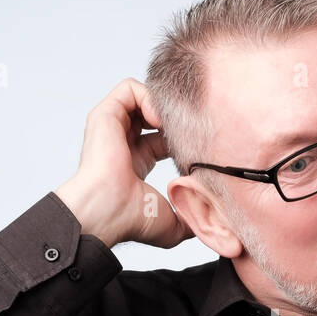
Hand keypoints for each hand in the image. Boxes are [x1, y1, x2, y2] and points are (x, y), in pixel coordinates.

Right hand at [54, 78, 193, 248]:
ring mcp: (113, 128)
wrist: (106, 212)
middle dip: (176, 115)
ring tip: (174, 122)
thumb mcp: (172, 224)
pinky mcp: (105, 115)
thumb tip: (211, 226)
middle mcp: (123, 143)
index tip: (200, 143)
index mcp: (136, 163)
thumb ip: (191, 220)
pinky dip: (148, 96)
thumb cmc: (131, 220)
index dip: (184, 136)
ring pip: (142, 98)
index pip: (164, 138)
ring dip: (163, 104)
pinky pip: (129, 89)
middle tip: (193, 127)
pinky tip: (159, 118)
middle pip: (154, 115)